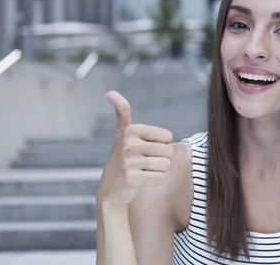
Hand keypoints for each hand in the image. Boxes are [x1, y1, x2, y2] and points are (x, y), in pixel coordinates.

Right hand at [96, 91, 173, 207]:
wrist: (112, 186)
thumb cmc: (124, 156)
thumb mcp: (123, 132)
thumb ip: (122, 111)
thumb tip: (110, 92)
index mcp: (132, 130)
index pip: (168, 137)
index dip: (161, 145)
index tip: (146, 149)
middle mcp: (129, 143)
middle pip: (168, 152)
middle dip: (161, 159)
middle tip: (145, 162)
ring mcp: (129, 161)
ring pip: (166, 165)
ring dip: (159, 170)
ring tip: (144, 170)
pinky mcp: (131, 178)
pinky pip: (160, 178)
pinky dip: (154, 181)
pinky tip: (142, 180)